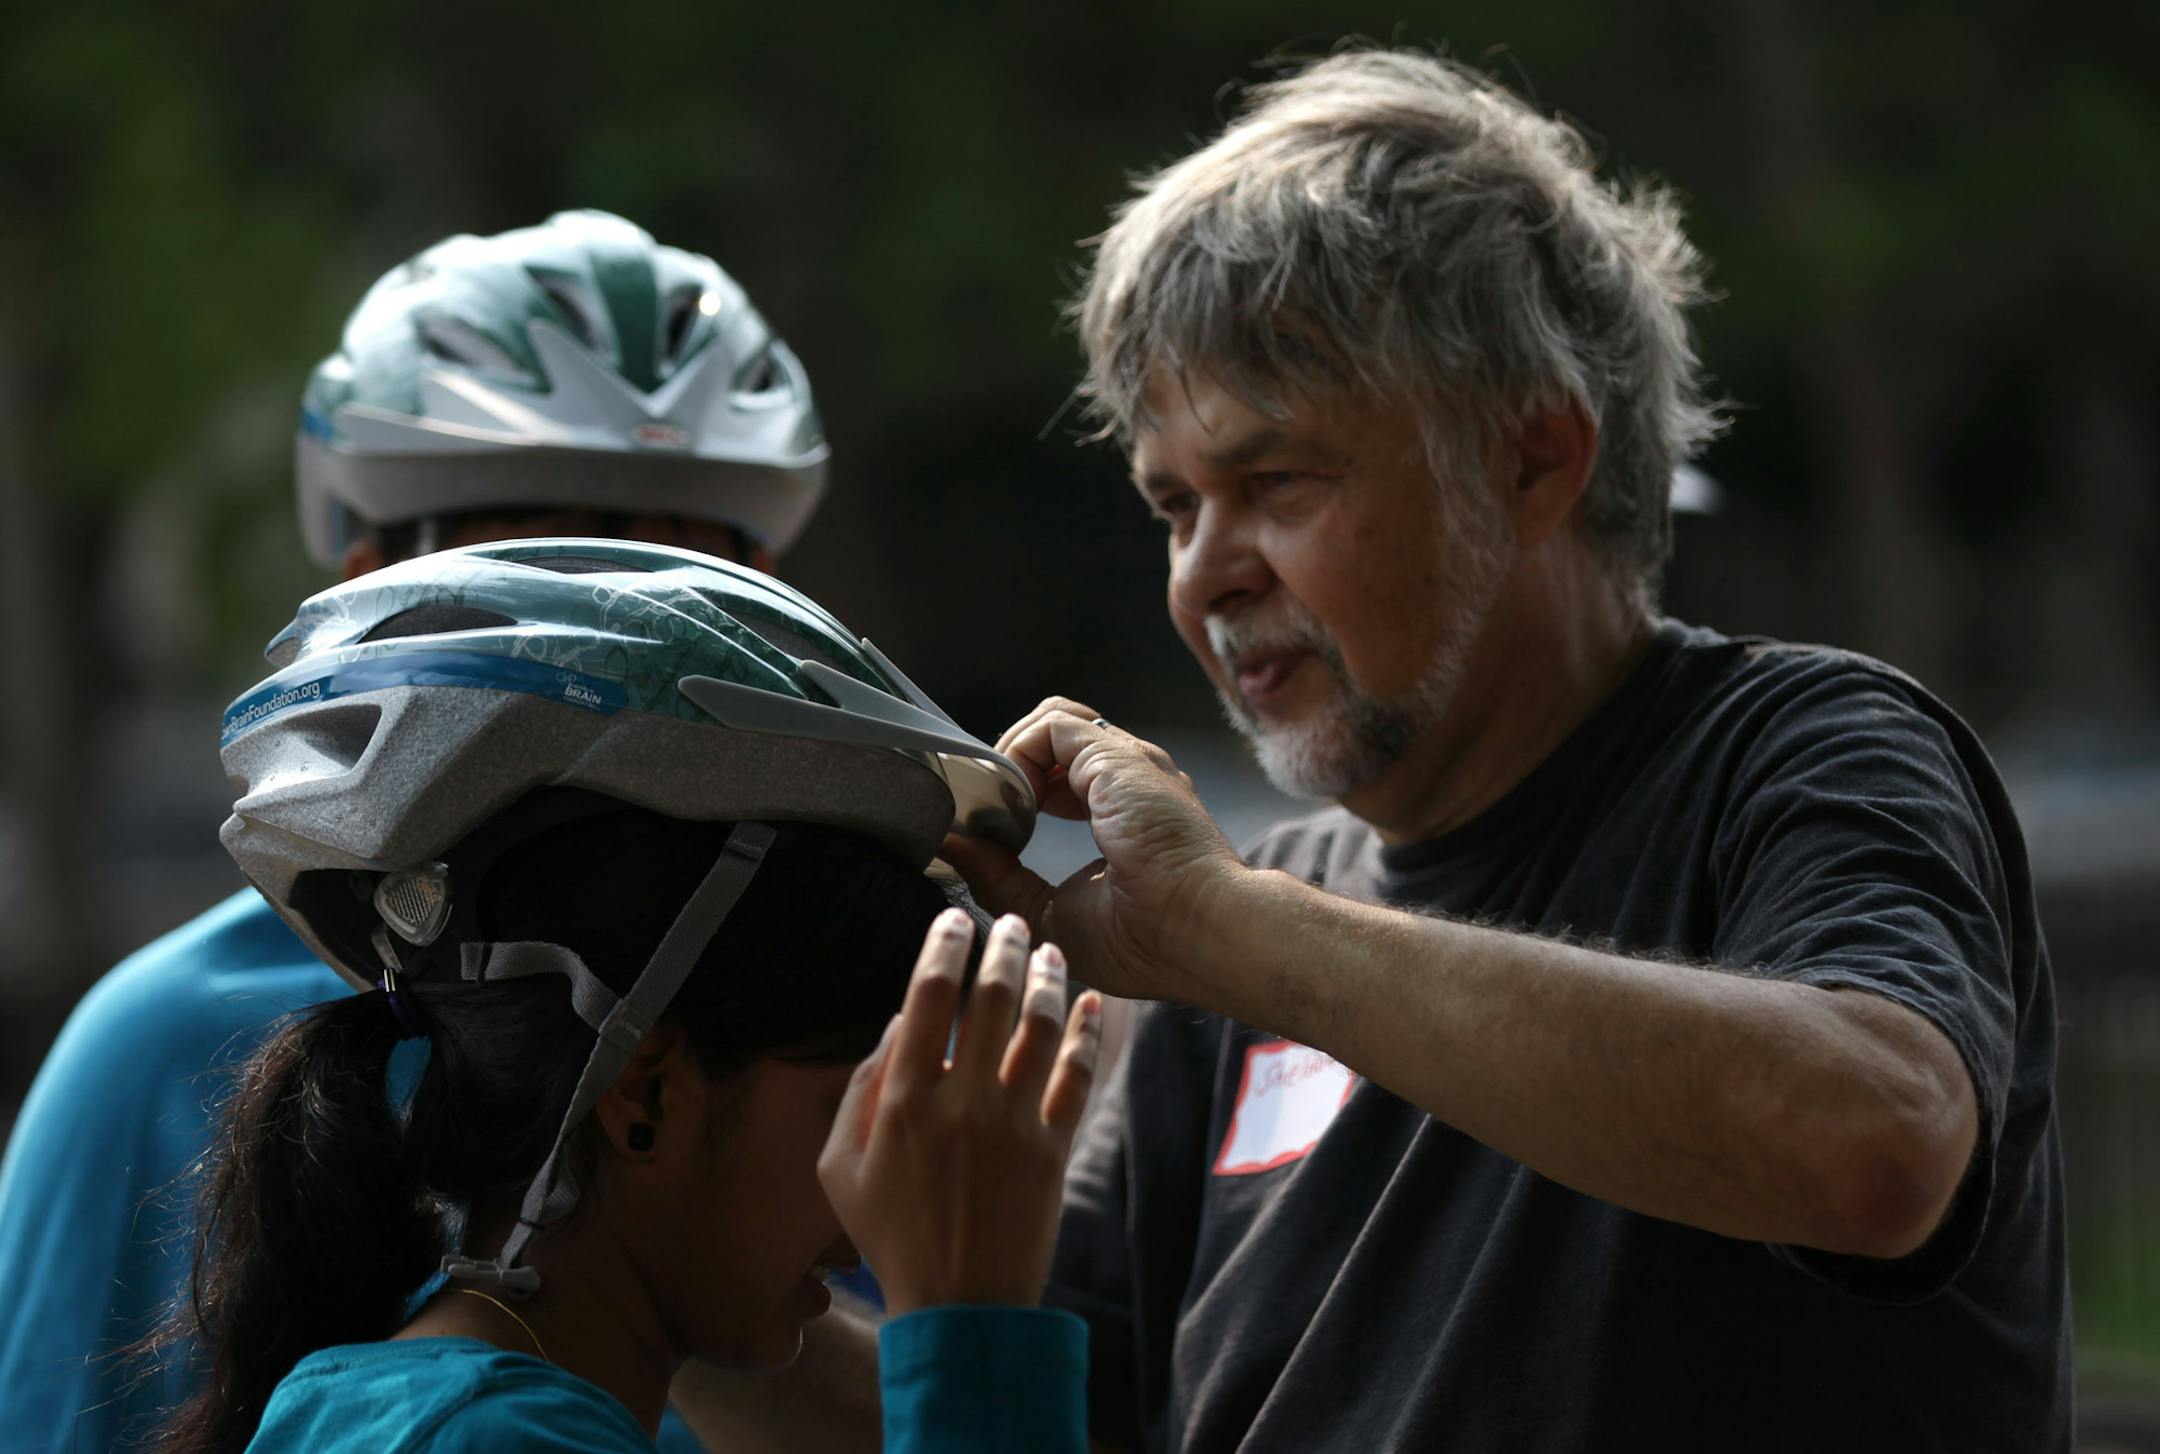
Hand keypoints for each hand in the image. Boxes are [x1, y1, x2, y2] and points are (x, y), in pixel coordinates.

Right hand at [816, 908, 1101, 1316]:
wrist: (960, 1306)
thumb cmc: (890, 1235)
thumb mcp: (839, 1168)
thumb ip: (859, 1090)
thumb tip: (894, 1025)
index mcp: (905, 1100)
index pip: (927, 996)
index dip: (943, 945)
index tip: (954, 918)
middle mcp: (963, 1101)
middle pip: (992, 997)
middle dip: (1004, 946)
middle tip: (1012, 921)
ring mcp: (1015, 1123)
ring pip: (1042, 1027)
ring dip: (1049, 978)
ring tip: (1051, 950)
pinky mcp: (1054, 1148)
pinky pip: (1078, 1077)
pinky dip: (1088, 1033)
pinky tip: (1092, 1003)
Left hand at [938, 698, 1245, 1000]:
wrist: (1205, 933)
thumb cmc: (1148, 941)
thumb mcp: (1051, 913)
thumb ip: (999, 877)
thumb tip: (952, 845)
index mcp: (1126, 813)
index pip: (1062, 774)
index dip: (1019, 792)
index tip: (993, 833)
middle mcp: (1130, 780)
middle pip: (1055, 741)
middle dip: (1009, 769)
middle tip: (983, 815)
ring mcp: (1127, 762)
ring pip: (1052, 722)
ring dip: (1010, 757)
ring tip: (996, 807)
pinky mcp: (1115, 756)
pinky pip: (1050, 728)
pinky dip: (1015, 755)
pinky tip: (1011, 802)